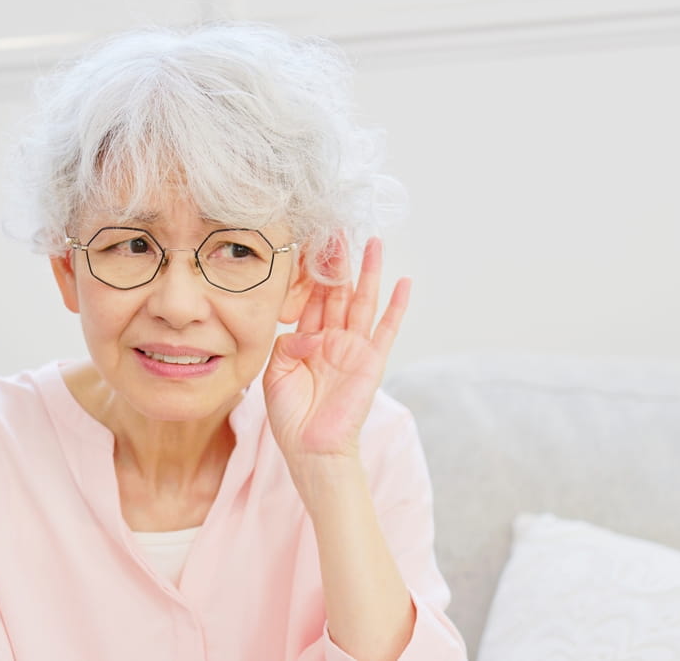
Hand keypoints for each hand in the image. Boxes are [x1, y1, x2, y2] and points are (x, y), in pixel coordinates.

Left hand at [263, 237, 410, 467]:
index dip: (311, 272)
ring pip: (363, 301)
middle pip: (338, 291)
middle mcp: (332, 338)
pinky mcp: (371, 361)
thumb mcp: (276, 375)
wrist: (310, 449)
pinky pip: (387, 329)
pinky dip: (397, 307)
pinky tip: (404, 282)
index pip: (310, 298)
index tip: (311, 242)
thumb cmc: (290, 417)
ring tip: (372, 241)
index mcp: (307, 340)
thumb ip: (288, 345)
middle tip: (339, 229)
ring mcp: (354, 348)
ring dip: (368, 272)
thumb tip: (308, 334)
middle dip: (338, 262)